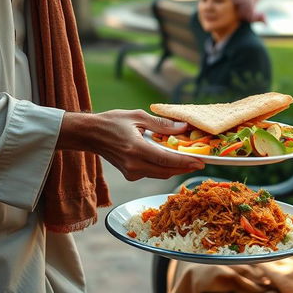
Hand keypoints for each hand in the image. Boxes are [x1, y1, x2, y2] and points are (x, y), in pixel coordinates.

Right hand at [57, 109, 204, 180]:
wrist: (90, 134)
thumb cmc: (112, 122)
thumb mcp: (138, 117)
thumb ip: (161, 125)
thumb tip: (182, 128)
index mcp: (136, 149)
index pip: (166, 160)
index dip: (186, 162)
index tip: (201, 162)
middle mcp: (134, 165)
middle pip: (166, 171)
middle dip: (185, 168)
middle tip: (200, 162)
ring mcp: (131, 172)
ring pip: (160, 174)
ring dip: (175, 168)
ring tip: (189, 160)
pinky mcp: (130, 175)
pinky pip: (152, 173)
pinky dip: (163, 167)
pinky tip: (170, 159)